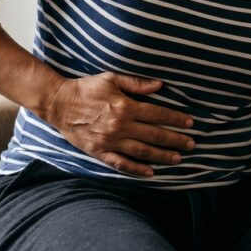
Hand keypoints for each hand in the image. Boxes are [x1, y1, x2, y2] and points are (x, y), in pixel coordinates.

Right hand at [43, 72, 194, 176]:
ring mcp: (110, 141)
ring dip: (162, 155)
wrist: (59, 103)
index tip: (190, 124)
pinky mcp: (99, 152)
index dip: (175, 119)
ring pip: (142, 151)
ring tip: (178, 158)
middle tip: (191, 144)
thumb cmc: (86, 88)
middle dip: (175, 139)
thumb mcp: (111, 79)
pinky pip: (121, 163)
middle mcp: (120, 125)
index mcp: (125, 106)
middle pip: (154, 134)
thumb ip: (136, 83)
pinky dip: (137, 169)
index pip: (157, 114)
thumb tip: (160, 86)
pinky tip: (151, 172)